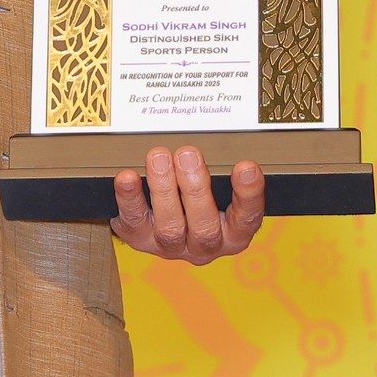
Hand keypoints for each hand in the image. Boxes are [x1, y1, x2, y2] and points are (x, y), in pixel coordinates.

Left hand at [108, 146, 264, 262]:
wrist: (158, 221)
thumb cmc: (195, 197)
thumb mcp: (217, 186)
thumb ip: (220, 169)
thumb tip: (220, 129)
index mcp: (232, 233)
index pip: (247, 219)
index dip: (249, 195)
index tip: (246, 166)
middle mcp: (204, 245)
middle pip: (205, 228)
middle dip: (196, 189)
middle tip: (188, 154)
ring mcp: (172, 246)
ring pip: (170, 228)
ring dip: (164, 190)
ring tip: (159, 158)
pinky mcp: (140, 239)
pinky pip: (133, 221)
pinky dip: (130, 198)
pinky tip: (127, 178)